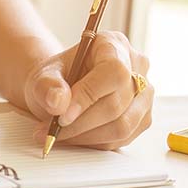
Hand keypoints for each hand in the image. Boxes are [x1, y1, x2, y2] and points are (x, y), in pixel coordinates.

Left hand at [21, 31, 153, 149]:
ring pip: (122, 126)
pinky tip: (75, 136)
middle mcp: (136, 67)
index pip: (113, 71)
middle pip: (117, 103)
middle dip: (80, 124)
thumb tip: (58, 102)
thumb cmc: (57, 78)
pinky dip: (94, 142)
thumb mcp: (43, 75)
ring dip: (86, 137)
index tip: (62, 116)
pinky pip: (122, 138)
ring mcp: (144, 94)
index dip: (88, 96)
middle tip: (52, 130)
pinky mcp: (142, 118)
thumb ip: (47, 86)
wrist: (62, 90)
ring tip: (58, 135)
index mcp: (114, 45)